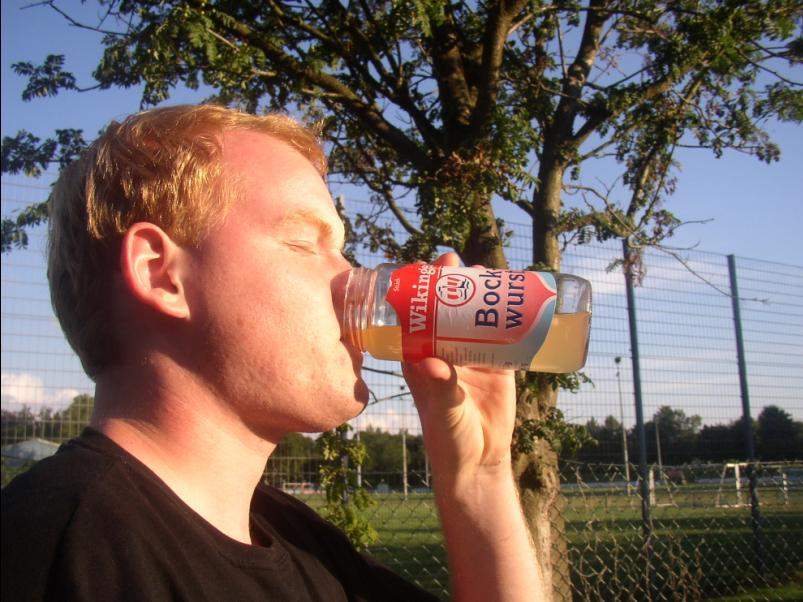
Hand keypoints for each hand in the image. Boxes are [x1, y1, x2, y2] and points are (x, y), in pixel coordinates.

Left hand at [402, 252, 516, 488]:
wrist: (480, 460)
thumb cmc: (449, 437)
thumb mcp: (442, 411)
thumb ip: (438, 388)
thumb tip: (429, 361)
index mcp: (420, 356)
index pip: (417, 314)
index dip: (422, 289)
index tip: (431, 268)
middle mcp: (443, 348)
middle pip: (449, 307)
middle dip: (457, 284)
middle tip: (466, 266)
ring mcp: (472, 353)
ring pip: (477, 316)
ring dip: (485, 295)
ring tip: (495, 275)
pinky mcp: (498, 362)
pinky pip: (505, 333)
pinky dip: (512, 316)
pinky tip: (521, 299)